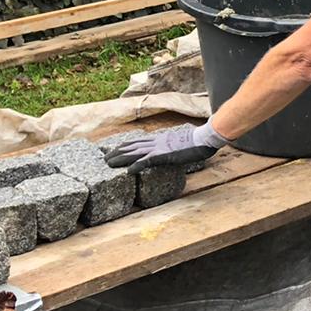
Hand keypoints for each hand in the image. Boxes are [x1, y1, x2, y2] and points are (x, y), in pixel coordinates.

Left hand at [103, 121, 228, 172]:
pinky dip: (135, 166)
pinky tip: (128, 172)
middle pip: (131, 146)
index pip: (138, 141)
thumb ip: (174, 147)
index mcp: (160, 139)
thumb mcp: (182, 144)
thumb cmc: (198, 142)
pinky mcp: (163, 155)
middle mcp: (156, 142)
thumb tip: (173, 152)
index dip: (125, 145)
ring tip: (108, 164)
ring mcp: (158, 148)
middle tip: (105, 158)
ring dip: (120, 158)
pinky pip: (145, 161)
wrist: (204, 138)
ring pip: (133, 152)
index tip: (115, 149)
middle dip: (117, 152)